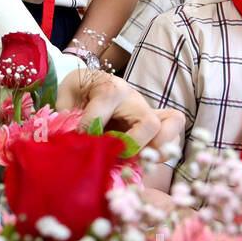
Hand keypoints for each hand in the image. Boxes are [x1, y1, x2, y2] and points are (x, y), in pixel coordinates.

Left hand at [55, 70, 184, 152]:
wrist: (92, 80)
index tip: (77, 143)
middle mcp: (134, 99)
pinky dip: (165, 149)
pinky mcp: (155, 120)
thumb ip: (68, 116)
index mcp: (110, 89)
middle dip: (133, 146)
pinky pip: (174, 132)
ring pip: (171, 126)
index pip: (102, 116)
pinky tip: (146, 160)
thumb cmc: (80, 88)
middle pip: (150, 123)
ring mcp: (148, 109)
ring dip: (157, 149)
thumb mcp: (67, 95)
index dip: (88, 133)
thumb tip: (75, 140)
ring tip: (139, 161)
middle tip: (117, 156)